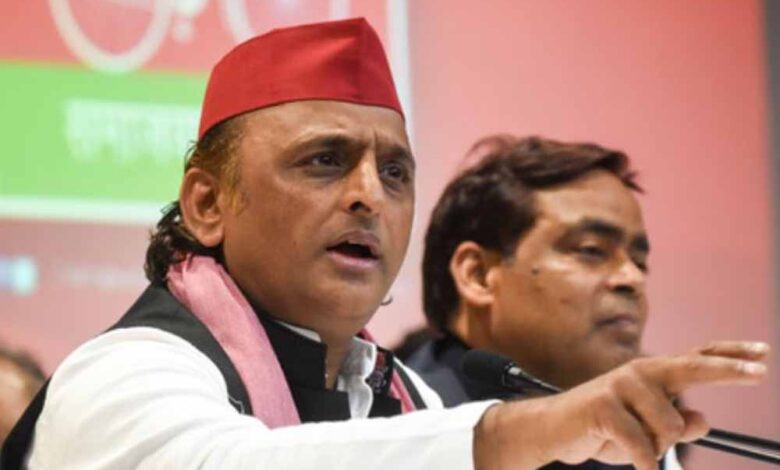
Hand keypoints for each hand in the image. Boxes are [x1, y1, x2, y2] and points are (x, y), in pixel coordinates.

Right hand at [473, 340, 769, 469]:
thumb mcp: (646, 430)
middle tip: (761, 371)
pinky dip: (642, 463)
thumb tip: (703, 419)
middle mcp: (641, 372)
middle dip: (728, 369)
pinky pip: (643, 447)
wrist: (555, 430)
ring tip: (630, 445)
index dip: (730, 355)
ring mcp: (622, 385)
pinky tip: (628, 459)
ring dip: (657, 447)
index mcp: (654, 374)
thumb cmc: (605, 428)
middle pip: (692, 368)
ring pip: (670, 428)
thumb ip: (676, 424)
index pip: (696, 359)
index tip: (764, 353)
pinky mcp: (605, 406)